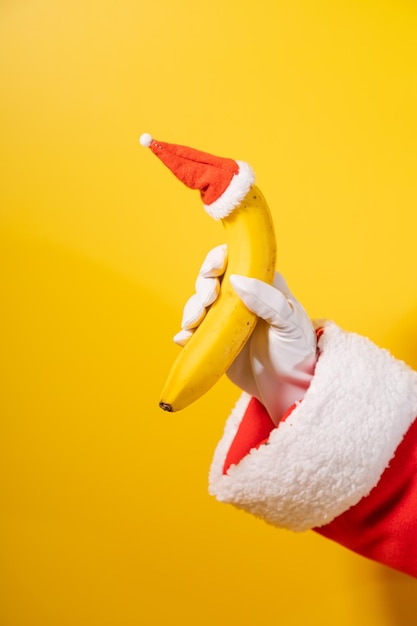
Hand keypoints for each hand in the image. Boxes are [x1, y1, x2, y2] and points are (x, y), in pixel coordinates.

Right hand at [174, 245, 316, 424]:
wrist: (288, 389)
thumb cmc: (297, 352)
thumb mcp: (290, 325)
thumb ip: (269, 301)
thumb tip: (238, 280)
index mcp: (262, 285)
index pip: (235, 260)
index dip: (218, 259)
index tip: (213, 270)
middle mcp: (241, 298)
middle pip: (210, 280)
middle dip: (203, 287)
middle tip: (207, 302)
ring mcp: (225, 320)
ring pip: (199, 304)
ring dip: (191, 309)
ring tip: (192, 325)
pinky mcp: (214, 340)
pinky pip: (193, 331)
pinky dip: (185, 333)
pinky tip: (184, 339)